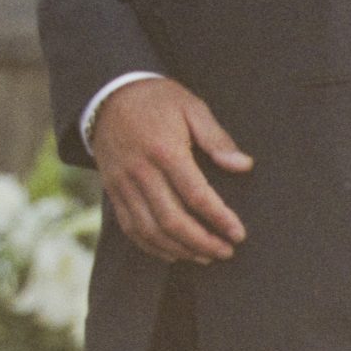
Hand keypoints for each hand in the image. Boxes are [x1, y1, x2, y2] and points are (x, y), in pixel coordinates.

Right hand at [92, 76, 251, 263]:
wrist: (108, 94)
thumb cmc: (156, 100)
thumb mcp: (191, 107)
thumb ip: (217, 138)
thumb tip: (242, 165)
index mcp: (164, 150)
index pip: (196, 195)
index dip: (220, 219)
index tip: (238, 234)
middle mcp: (141, 171)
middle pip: (172, 220)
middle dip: (202, 242)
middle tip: (225, 251)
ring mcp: (123, 183)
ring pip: (150, 230)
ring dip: (179, 249)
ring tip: (204, 256)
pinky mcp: (112, 190)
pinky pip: (130, 227)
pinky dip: (151, 246)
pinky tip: (173, 253)